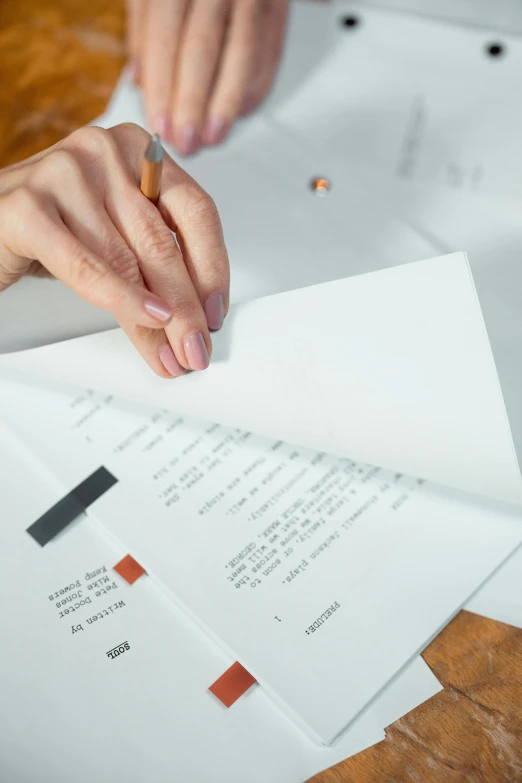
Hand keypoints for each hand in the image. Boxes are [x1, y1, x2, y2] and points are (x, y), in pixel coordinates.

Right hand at [0, 123, 228, 376]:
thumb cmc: (54, 226)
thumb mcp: (116, 233)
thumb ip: (155, 260)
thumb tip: (195, 317)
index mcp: (137, 151)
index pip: (195, 211)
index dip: (212, 268)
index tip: (215, 313)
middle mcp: (103, 152)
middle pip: (163, 240)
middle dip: (186, 307)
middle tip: (196, 349)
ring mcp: (63, 173)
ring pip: (128, 259)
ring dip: (155, 320)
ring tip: (169, 353)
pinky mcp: (27, 206)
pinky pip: (86, 266)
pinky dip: (120, 299)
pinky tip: (146, 320)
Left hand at [126, 0, 288, 153]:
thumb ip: (143, 27)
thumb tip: (138, 79)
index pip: (164, 37)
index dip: (161, 87)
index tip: (159, 125)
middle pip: (202, 50)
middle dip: (192, 103)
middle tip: (186, 141)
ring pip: (240, 54)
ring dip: (225, 103)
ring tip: (213, 135)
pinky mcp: (277, 5)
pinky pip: (269, 49)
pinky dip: (255, 85)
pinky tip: (240, 112)